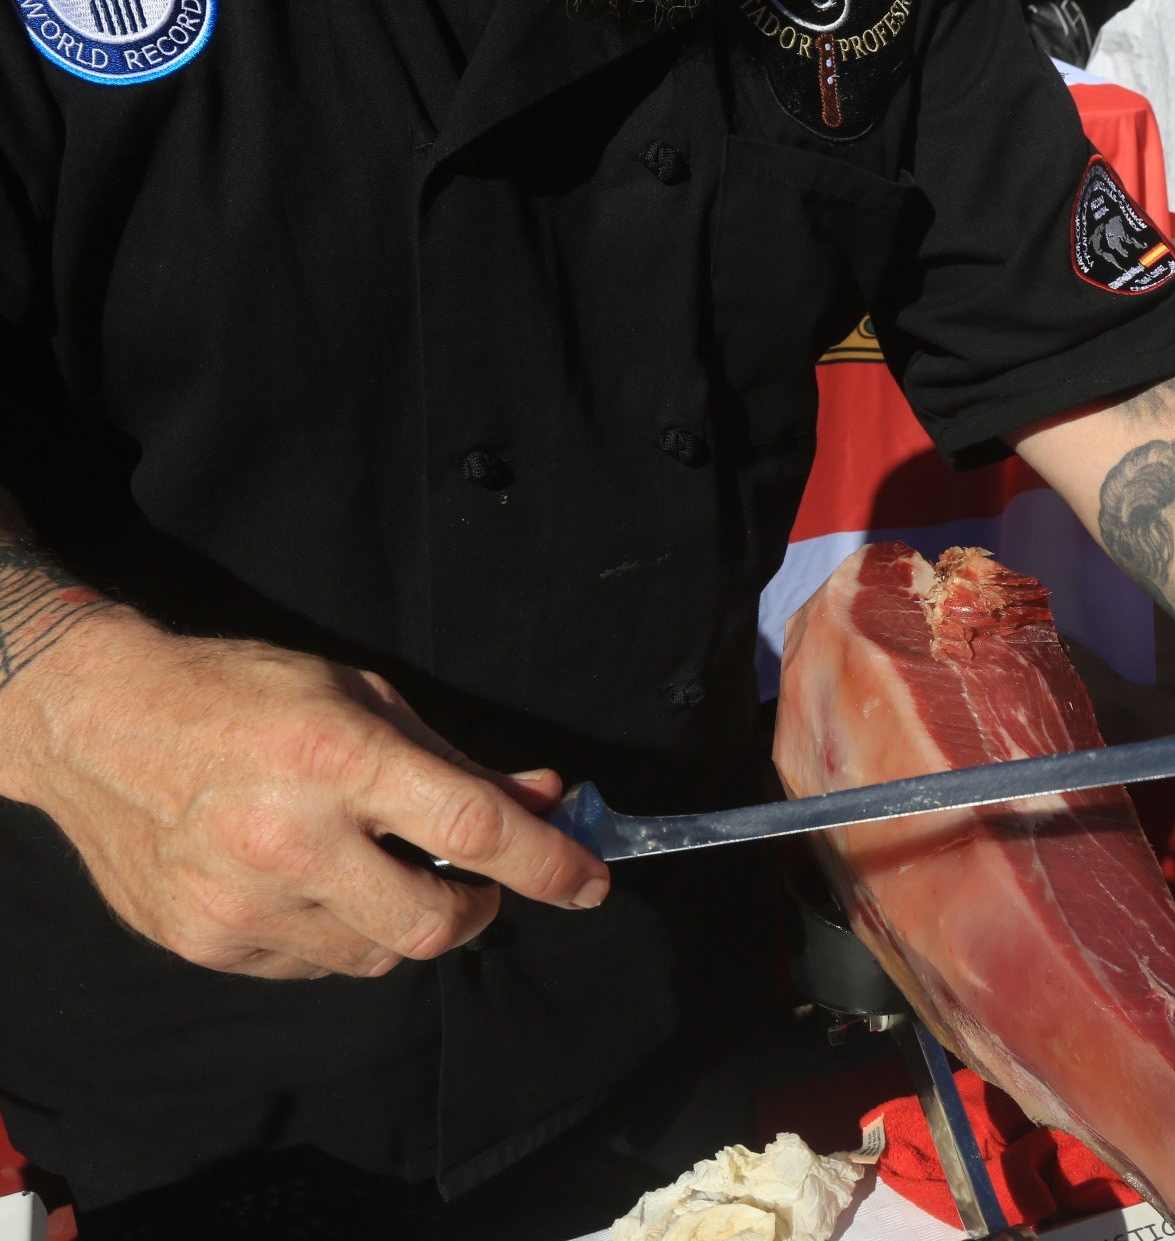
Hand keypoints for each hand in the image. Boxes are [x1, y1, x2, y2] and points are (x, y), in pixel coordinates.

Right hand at [8, 621, 609, 978]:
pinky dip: (338, 934)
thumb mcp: (362, 697)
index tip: (591, 881)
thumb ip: (457, 760)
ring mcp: (242, 902)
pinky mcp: (206, 942)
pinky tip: (307, 884)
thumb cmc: (242, 695)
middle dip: (478, 908)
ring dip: (403, 921)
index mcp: (338, 759)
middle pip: (434, 923)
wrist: (96, 725)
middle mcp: (290, 838)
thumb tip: (546, 799)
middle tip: (474, 880)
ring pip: (377, 956)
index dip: (547, 862)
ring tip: (369, 865)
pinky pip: (314, 966)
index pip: (473, 827)